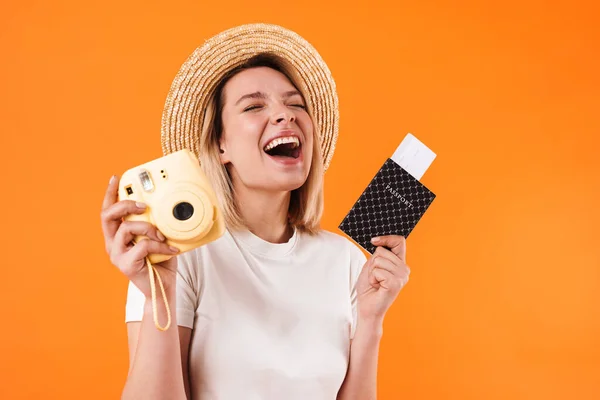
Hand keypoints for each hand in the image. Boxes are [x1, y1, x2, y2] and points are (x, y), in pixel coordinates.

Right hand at [100, 175, 179, 297]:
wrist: (163, 289)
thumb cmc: (161, 261)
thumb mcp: (157, 237)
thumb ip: (156, 223)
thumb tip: (167, 205)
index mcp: (117, 235)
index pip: (108, 210)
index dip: (110, 194)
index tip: (116, 178)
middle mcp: (112, 244)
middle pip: (108, 215)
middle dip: (125, 204)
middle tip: (143, 205)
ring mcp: (117, 255)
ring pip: (126, 229)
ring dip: (148, 227)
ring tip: (162, 236)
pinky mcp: (126, 265)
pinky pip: (142, 246)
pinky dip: (159, 246)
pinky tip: (171, 250)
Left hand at [356, 235, 410, 321]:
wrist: (367, 309)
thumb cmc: (369, 288)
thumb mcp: (372, 266)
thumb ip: (378, 254)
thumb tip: (378, 243)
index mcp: (400, 264)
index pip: (399, 242)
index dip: (386, 238)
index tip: (373, 241)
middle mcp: (404, 270)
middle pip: (383, 251)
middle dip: (372, 263)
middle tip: (375, 277)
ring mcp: (402, 277)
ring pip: (378, 260)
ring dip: (371, 271)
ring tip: (376, 282)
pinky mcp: (395, 284)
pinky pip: (377, 270)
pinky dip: (372, 278)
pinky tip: (377, 286)